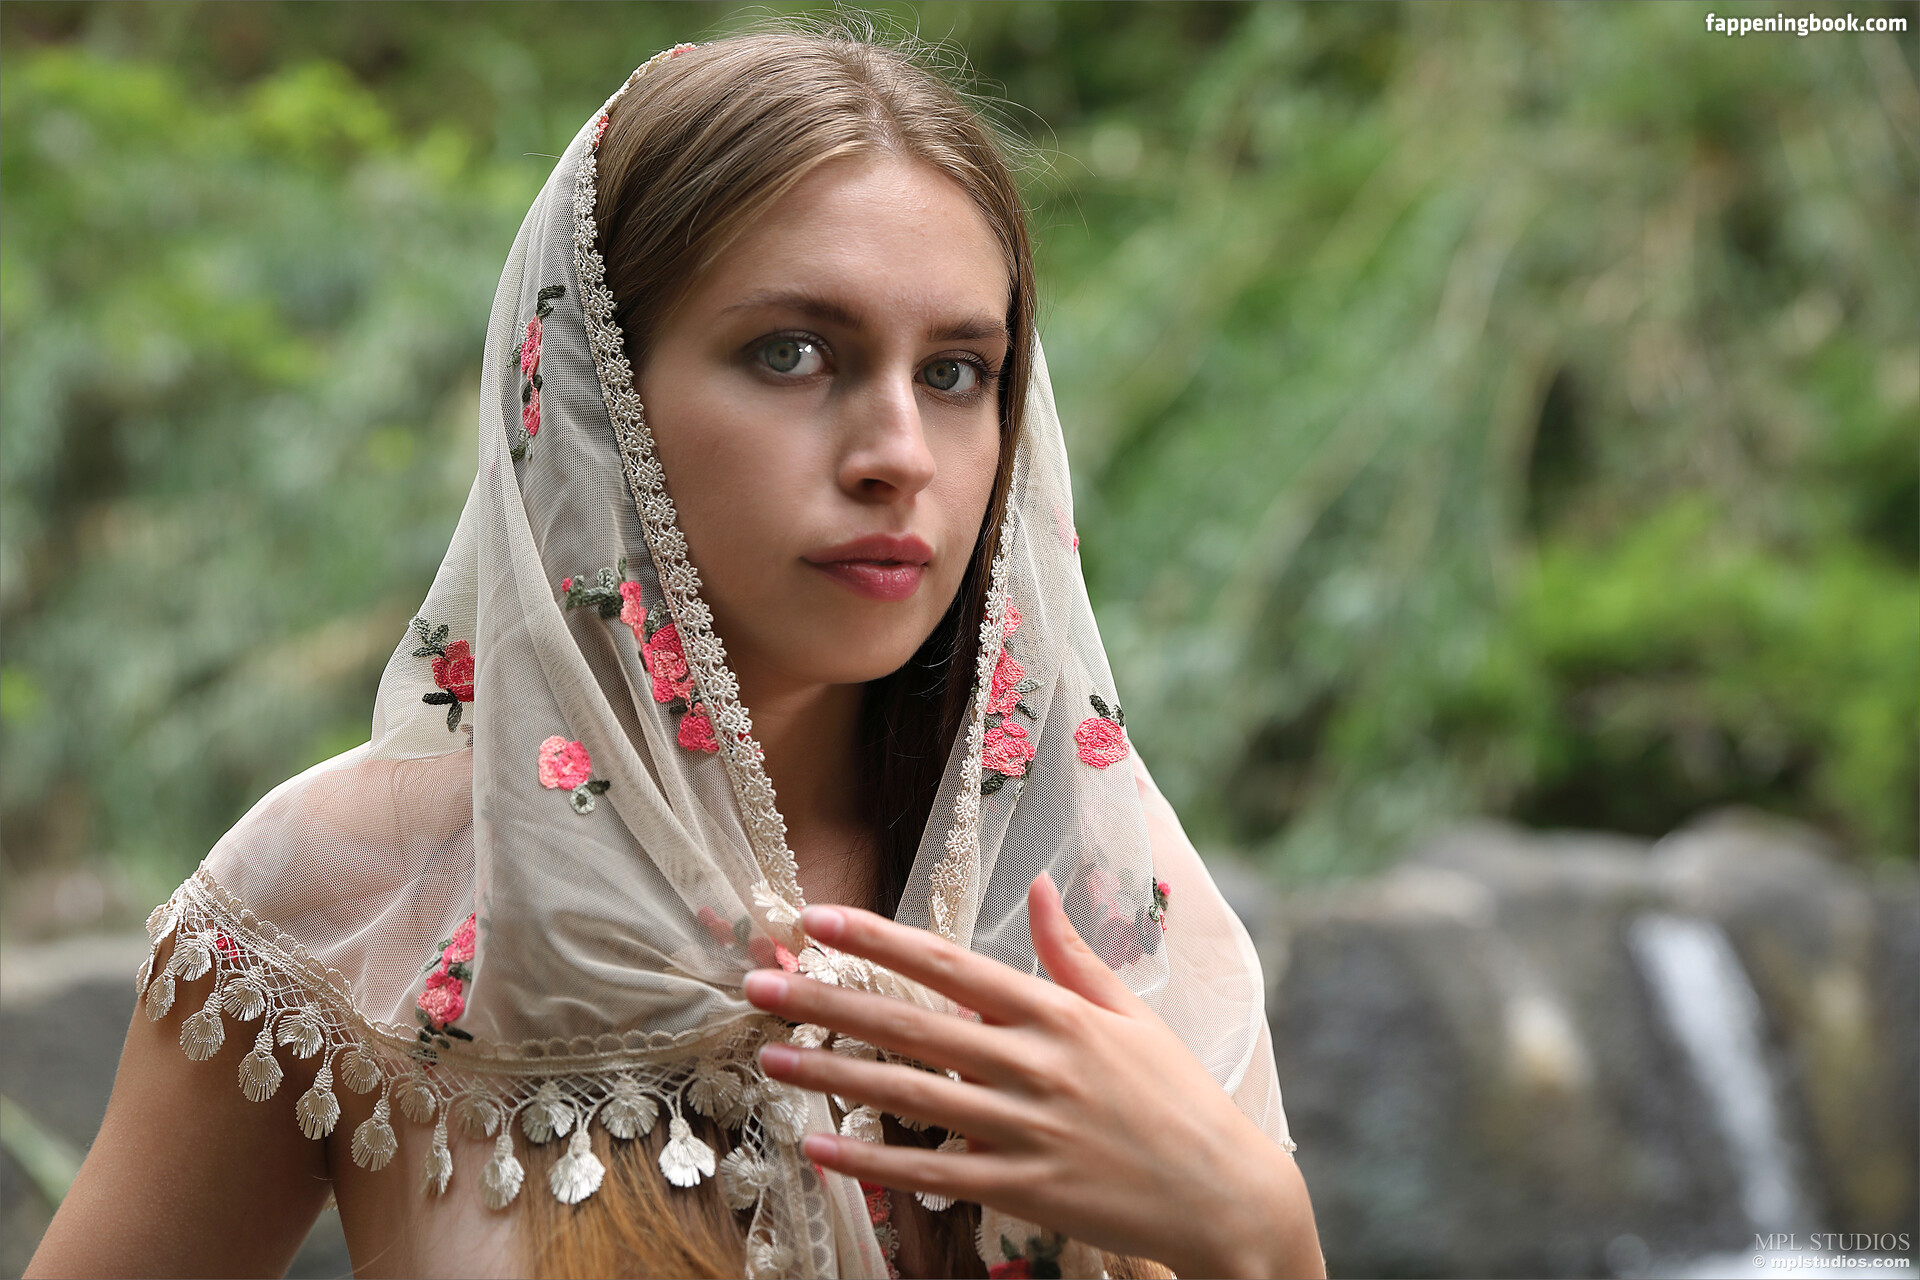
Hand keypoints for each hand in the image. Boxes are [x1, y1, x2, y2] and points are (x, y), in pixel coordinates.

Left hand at [743, 874, 1322, 1278]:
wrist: (1225, 1193)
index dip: (877, 938)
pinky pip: (933, 1172)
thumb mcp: (1130, 1013)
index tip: (816, 918)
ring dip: (832, 1074)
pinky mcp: (1023, 1188)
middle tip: (757, 984)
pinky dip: (873, 1160)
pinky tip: (820, 1144)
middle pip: (911, 1024)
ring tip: (769, 1055)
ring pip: (910, 1095)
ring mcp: (1026, 1128)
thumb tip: (1041, 884)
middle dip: (827, 1000)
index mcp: (1055, 1012)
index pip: (949, 964)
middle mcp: (1034, 1062)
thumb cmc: (1178, 1096)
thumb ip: (1073, 952)